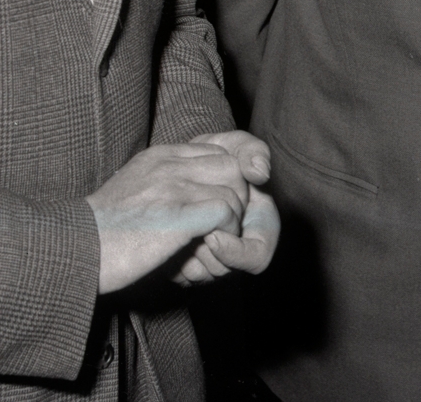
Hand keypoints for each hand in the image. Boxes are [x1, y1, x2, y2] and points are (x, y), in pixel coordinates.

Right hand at [87, 143, 250, 293]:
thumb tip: (187, 194)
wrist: (75, 246)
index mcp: (160, 155)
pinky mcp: (178, 215)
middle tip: (221, 226)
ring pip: (234, 190)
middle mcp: (170, 164)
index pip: (217, 151)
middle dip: (235, 198)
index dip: (226, 181)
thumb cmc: (102, 228)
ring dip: (232, 220)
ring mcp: (174, 186)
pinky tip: (207, 247)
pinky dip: (226, 234)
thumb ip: (162, 181)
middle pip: (231, 166)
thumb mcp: (133, 188)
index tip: (218, 208)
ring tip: (214, 240)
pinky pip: (225, 213)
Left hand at [173, 130, 278, 284]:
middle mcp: (236, 248)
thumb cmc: (218, 155)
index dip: (235, 252)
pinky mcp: (187, 260)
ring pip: (198, 275)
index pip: (256, 258)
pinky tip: (161, 236)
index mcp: (258, 228)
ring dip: (183, 253)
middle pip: (224, 270)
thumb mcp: (237, 146)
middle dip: (204, 250)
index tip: (213, 235)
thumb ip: (254, 153)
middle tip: (188, 228)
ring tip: (174, 228)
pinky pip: (176, 273)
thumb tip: (260, 173)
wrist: (183, 164)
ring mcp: (212, 257)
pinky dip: (167, 258)